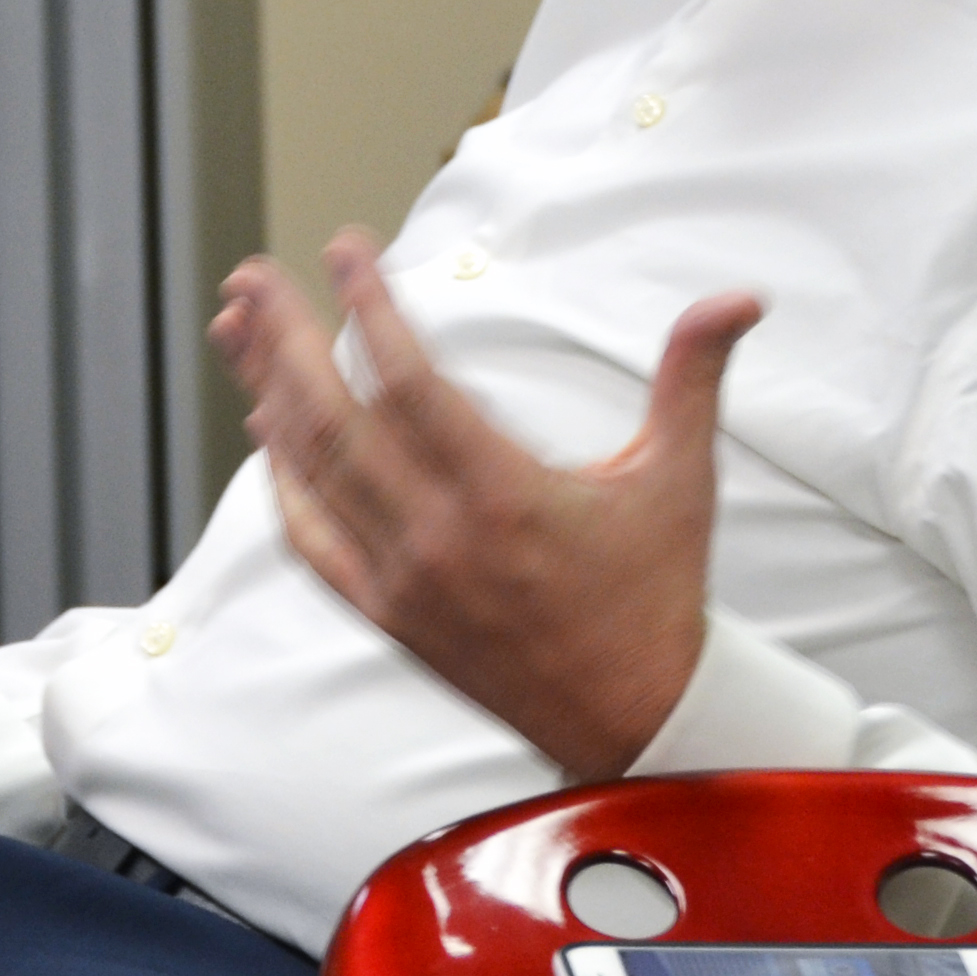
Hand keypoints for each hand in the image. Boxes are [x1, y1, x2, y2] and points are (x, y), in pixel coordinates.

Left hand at [213, 230, 761, 782]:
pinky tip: (264, 428)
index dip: (371, 308)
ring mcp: (402, 581)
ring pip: (311, 471)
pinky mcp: (388, 615)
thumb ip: (693, 378)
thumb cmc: (654, 598)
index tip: (347, 249)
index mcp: (504, 496)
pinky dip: (280, 478)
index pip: (412, 383)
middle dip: (285, 338)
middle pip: (334, 419)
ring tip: (238, 326)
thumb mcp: (682, 479)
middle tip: (256, 276)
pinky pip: (312, 539)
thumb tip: (738, 300)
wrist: (633, 725)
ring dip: (266, 391)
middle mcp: (438, 539)